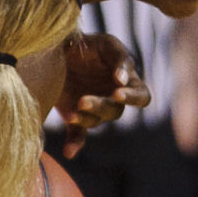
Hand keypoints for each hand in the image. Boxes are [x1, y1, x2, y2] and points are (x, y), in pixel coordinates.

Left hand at [58, 33, 150, 158]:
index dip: (131, 98)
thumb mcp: (107, 43)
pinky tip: (69, 153)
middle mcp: (112, 99)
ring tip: (72, 112)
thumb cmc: (89, 44)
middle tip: (83, 101)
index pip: (141, 97)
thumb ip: (120, 58)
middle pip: (115, 111)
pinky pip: (78, 135)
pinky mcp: (75, 117)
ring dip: (85, 119)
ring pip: (95, 121)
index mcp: (127, 82)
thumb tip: (123, 80)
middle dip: (100, 106)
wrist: (57, 49)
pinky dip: (74, 144)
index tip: (116, 92)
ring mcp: (93, 110)